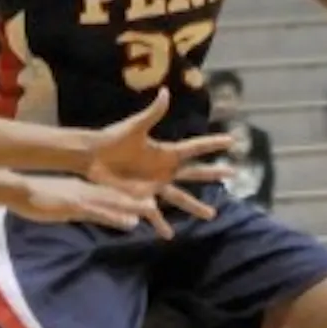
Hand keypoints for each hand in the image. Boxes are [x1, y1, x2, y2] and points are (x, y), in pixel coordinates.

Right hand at [12, 176, 158, 230]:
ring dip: (135, 207)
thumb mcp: (61, 205)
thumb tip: (83, 215)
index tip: (152, 198)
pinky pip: (101, 212)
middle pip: (119, 197)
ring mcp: (84, 198)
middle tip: (162, 203)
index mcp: (85, 189)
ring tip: (155, 210)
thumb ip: (78, 209)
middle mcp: (89, 191)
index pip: (112, 193)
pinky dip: (117, 216)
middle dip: (140, 200)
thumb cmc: (36, 197)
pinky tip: (131, 222)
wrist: (19, 189)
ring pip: (116, 203)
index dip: (133, 195)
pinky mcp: (76, 205)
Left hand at [83, 88, 235, 234]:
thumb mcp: (135, 126)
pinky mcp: (141, 198)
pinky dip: (160, 225)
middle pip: (195, 173)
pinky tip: (168, 236)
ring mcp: (155, 185)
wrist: (93, 156)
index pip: (196, 147)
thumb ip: (152, 113)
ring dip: (196, 206)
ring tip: (212, 215)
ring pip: (181, 198)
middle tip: (233, 174)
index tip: (232, 140)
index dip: (213, 144)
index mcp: (166, 152)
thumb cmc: (113, 139)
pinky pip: (154, 214)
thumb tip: (166, 91)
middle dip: (213, 174)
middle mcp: (165, 169)